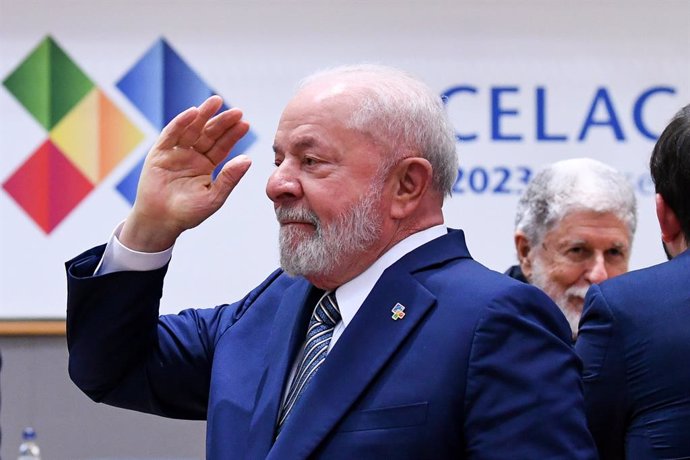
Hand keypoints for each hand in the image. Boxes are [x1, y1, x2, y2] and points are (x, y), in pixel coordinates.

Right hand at [119, 96, 251, 251]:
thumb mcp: (214, 197)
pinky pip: (171, 134)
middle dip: (222, 121)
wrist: (161, 222)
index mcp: (206, 166)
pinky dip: (181, 122)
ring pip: (192, 129)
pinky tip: (193, 113)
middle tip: (237, 111)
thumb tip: (248, 160)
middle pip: (209, 134)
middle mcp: (192, 156)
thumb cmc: (188, 213)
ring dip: (203, 115)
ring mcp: (175, 153)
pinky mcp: (159, 153)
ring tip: (216, 102)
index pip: (222, 146)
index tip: (245, 123)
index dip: (233, 134)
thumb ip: (229, 178)